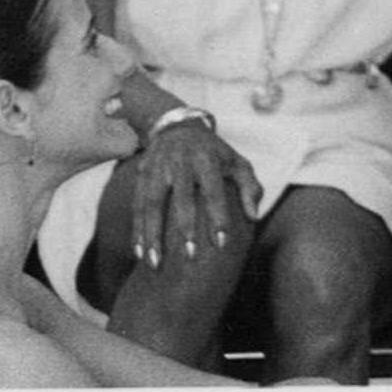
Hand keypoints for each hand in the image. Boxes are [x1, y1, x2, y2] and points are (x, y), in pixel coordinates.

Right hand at [131, 119, 261, 270]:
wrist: (178, 127)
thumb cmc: (214, 154)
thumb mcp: (236, 162)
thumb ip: (249, 187)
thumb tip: (254, 217)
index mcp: (206, 158)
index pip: (213, 189)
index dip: (218, 215)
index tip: (222, 243)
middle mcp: (180, 161)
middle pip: (180, 196)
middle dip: (184, 227)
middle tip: (189, 257)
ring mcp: (157, 167)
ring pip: (152, 203)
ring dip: (152, 234)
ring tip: (155, 264)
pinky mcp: (141, 174)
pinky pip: (137, 205)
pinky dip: (137, 230)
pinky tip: (139, 254)